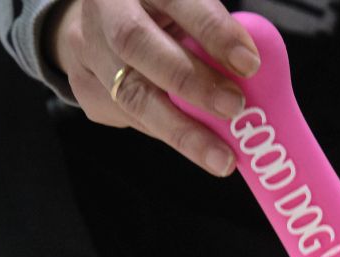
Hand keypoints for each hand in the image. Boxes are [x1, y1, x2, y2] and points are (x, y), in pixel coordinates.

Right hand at [47, 0, 259, 176]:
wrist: (99, 20)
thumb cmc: (161, 13)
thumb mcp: (187, 6)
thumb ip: (213, 28)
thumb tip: (255, 68)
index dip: (211, 31)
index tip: (248, 62)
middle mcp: (104, 9)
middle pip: (137, 45)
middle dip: (189, 82)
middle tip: (234, 109)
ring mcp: (86, 48)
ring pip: (130, 94)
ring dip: (181, 131)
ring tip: (221, 157)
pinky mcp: (84, 86)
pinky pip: (127, 117)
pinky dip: (165, 132)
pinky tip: (193, 143)